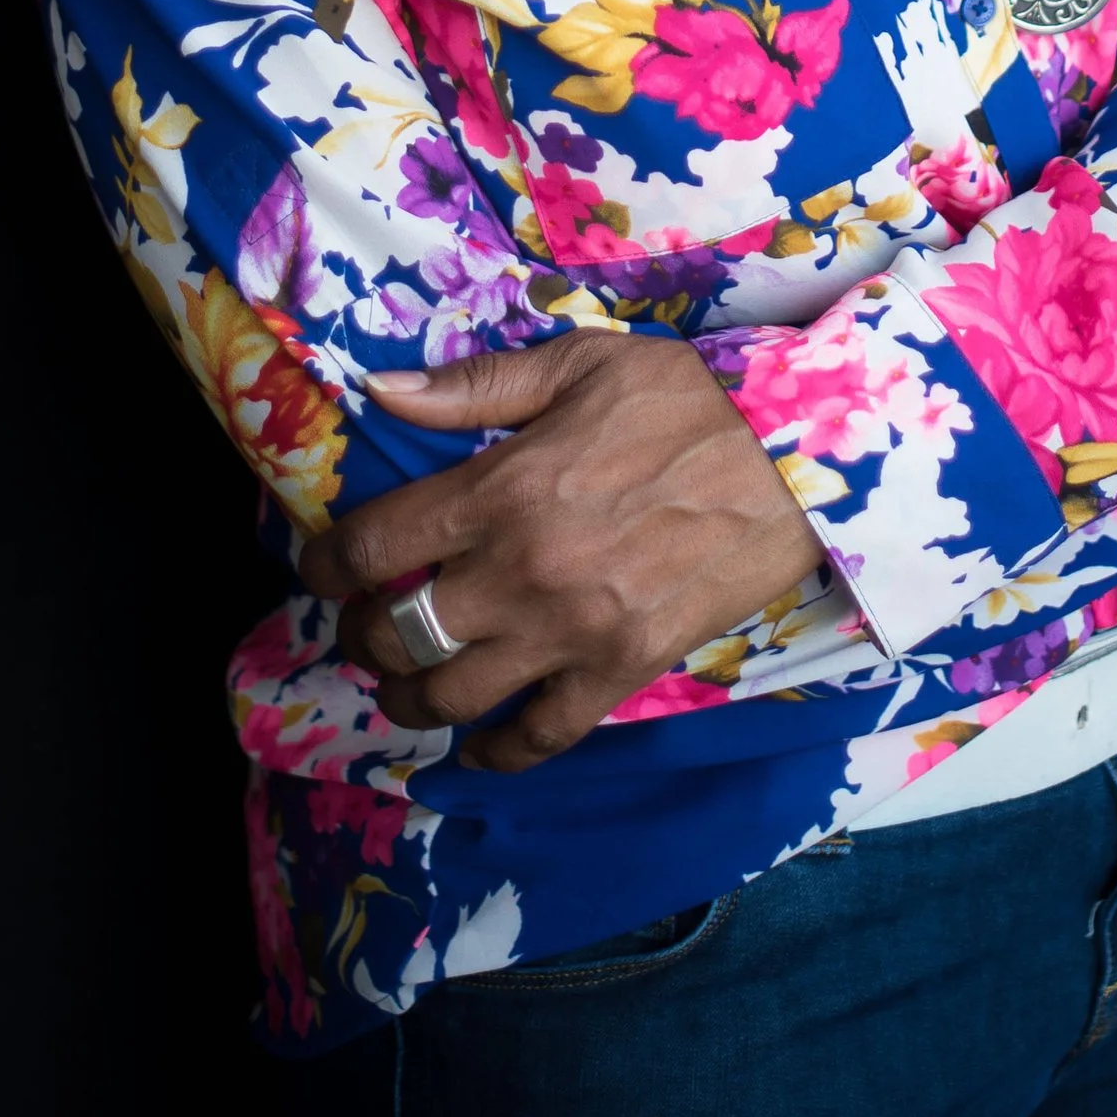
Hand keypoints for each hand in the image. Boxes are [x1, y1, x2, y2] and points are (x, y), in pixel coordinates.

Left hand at [299, 330, 821, 772]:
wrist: (795, 457)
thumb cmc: (685, 400)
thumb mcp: (580, 364)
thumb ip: (474, 387)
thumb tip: (378, 388)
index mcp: (501, 489)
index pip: (371, 546)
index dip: (324, 564)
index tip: (321, 568)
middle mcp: (521, 571)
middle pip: (396, 634)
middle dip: (361, 635)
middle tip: (365, 624)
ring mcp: (571, 632)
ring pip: (449, 696)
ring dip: (409, 697)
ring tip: (406, 681)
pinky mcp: (620, 672)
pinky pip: (537, 737)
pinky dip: (495, 753)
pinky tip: (478, 743)